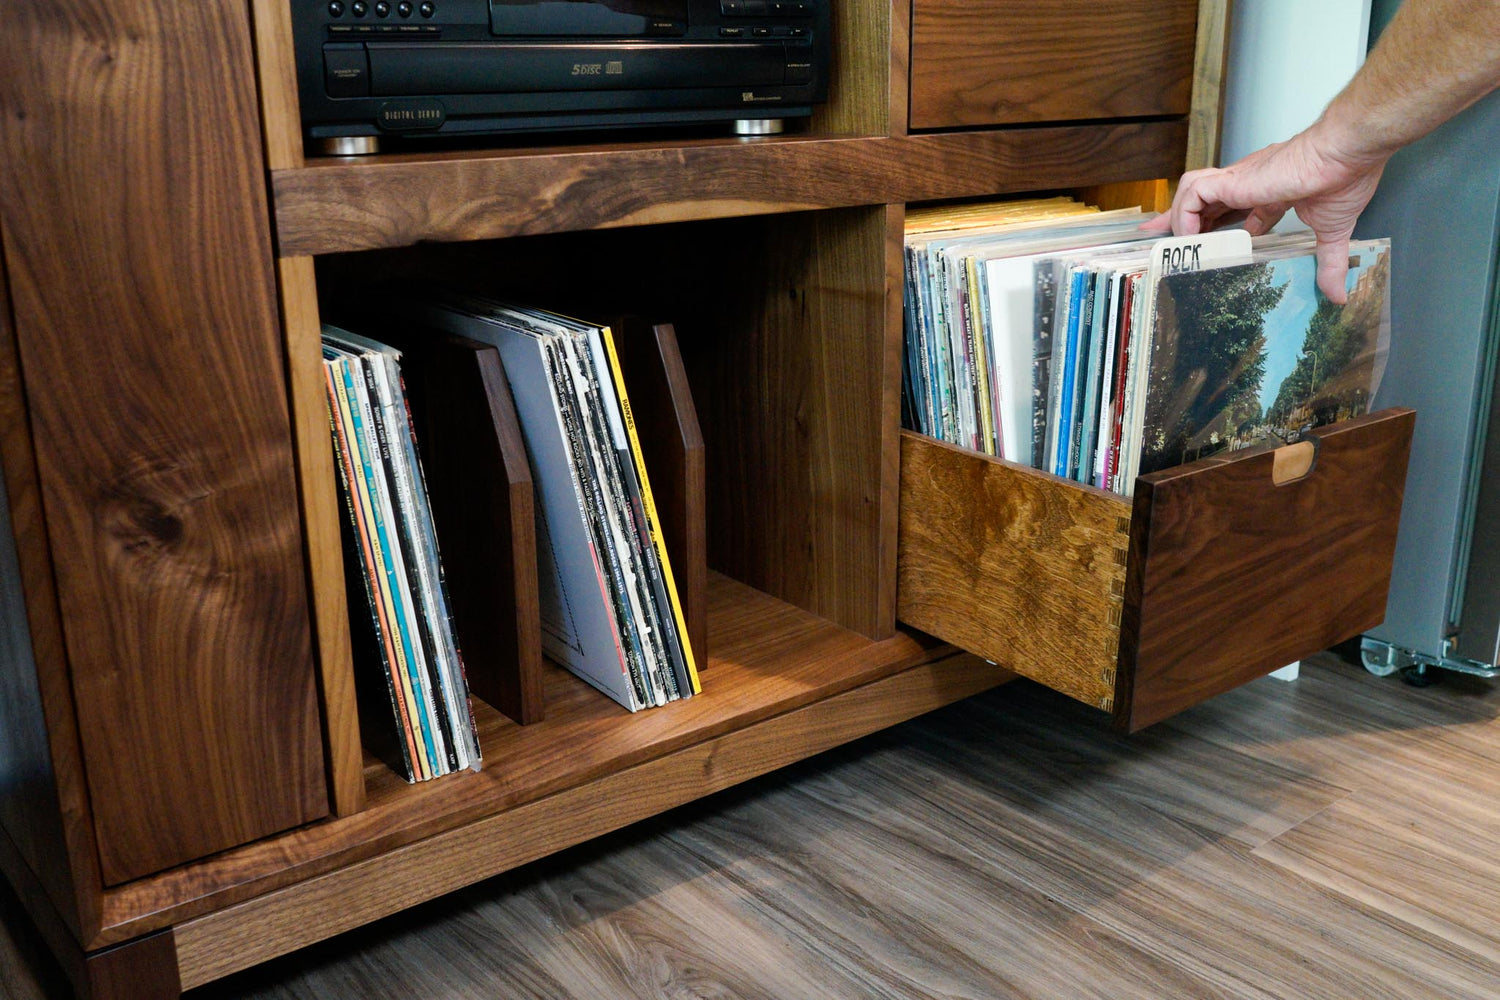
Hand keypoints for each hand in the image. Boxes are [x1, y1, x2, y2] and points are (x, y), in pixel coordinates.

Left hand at [1142, 129, 1387, 302]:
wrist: (1347, 153)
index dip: (1216, 227)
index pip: (1233, 209)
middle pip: (1204, 201)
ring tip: (1180, 245)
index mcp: (1270, 191)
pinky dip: (1185, 214)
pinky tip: (1190, 237)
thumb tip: (1339, 295)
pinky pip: (1193, 193)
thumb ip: (1329, 262)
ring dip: (1182, 217)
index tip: (1205, 246)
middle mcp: (1250, 183)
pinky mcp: (1234, 180)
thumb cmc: (1345, 177)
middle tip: (1165, 242)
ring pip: (1192, 192)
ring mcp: (1240, 180)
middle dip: (1182, 222)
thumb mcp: (1332, 230)